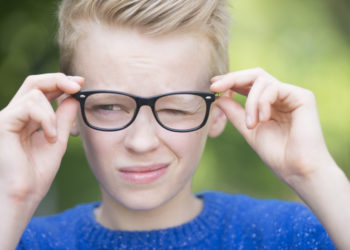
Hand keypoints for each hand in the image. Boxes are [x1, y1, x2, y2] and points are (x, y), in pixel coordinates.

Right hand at [0, 73, 82, 204]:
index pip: (41, 91)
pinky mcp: (2, 123)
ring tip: (53, 137)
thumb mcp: (57, 140)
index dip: (61, 82)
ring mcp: (6, 118)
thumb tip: (73, 97)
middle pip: (33, 82)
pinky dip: (45, 119)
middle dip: (58, 79)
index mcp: (27, 119)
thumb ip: (63, 119)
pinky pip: (28, 106)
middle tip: (78, 85)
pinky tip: (48, 138)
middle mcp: (15, 115)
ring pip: (34, 93)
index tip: (81, 83)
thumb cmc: (37, 172)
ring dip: (52, 114)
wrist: (24, 195)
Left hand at [210, 68, 334, 184]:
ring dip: (250, 102)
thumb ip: (235, 113)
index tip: (213, 85)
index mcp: (268, 103)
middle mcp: (280, 96)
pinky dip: (262, 102)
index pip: (248, 84)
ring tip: (250, 125)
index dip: (230, 80)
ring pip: (262, 80)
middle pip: (255, 75)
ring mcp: (292, 95)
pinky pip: (274, 88)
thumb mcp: (248, 130)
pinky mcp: (302, 97)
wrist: (297, 170)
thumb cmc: (276, 154)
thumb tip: (218, 98)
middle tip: (216, 86)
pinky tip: (262, 120)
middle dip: (233, 78)